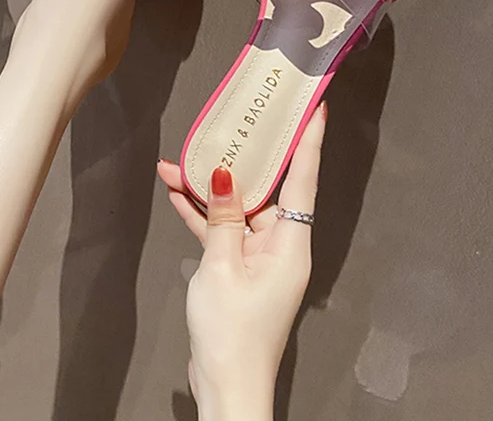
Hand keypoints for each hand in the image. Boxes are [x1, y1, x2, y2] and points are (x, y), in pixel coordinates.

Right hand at [158, 103, 325, 420]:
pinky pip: (223, 231)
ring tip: (178, 161)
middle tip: (236, 121)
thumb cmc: (233, 332)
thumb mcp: (222, 265)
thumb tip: (220, 175)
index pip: (303, 180)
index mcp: (290, 244)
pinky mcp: (239, 268)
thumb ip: (222, 217)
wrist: (226, 384)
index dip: (308, 142)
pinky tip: (177, 193)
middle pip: (267, 189)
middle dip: (243, 158)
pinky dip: (202, 215)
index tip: (315, 108)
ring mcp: (259, 256)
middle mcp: (280, 245)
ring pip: (238, 208)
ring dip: (208, 189)